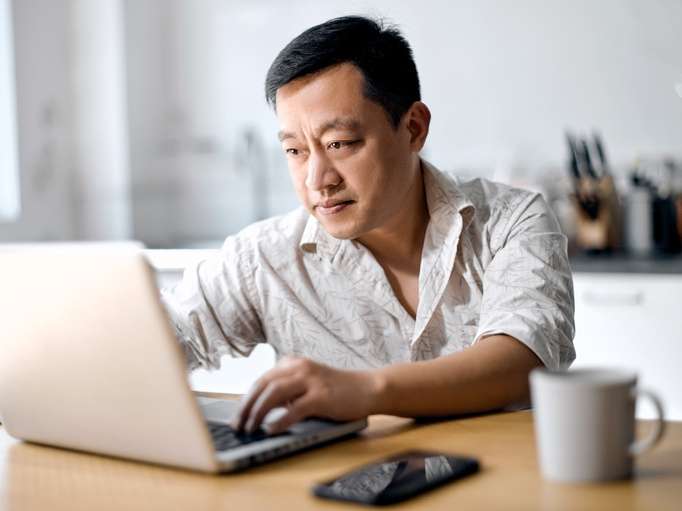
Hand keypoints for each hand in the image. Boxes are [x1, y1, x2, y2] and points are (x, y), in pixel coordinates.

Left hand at [234, 356, 379, 434]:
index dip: (246, 398)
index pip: (261, 380)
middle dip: (246, 407)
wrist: (368, 388)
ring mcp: (310, 381)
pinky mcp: (321, 396)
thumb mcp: (308, 383)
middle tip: (237, 425)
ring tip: (250, 428)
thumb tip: (261, 409)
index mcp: (293, 363)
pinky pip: (293, 409)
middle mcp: (299, 368)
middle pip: (263, 385)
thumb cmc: (337, 390)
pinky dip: (279, 421)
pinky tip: (270, 430)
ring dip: (257, 413)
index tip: (238, 415)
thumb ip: (288, 390)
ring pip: (273, 394)